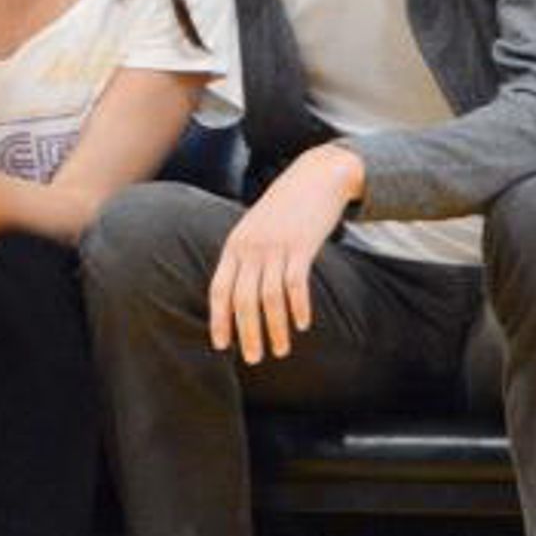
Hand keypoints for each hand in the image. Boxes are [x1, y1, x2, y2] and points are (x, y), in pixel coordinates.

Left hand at [208, 143, 364, 364]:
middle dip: (248, 333)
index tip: (221, 346)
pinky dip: (298, 307)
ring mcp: (276, 245)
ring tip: (281, 351)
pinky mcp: (302, 245)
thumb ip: (245, 255)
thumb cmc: (286, 207)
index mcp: (235, 245)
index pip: (219, 289)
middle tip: (255, 359)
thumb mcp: (256, 228)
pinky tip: (303, 324)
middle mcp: (251, 247)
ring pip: (270, 297)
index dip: (219, 319)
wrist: (317, 175)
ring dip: (275, 328)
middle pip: (243, 299)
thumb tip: (238, 292)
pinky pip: (296, 283)